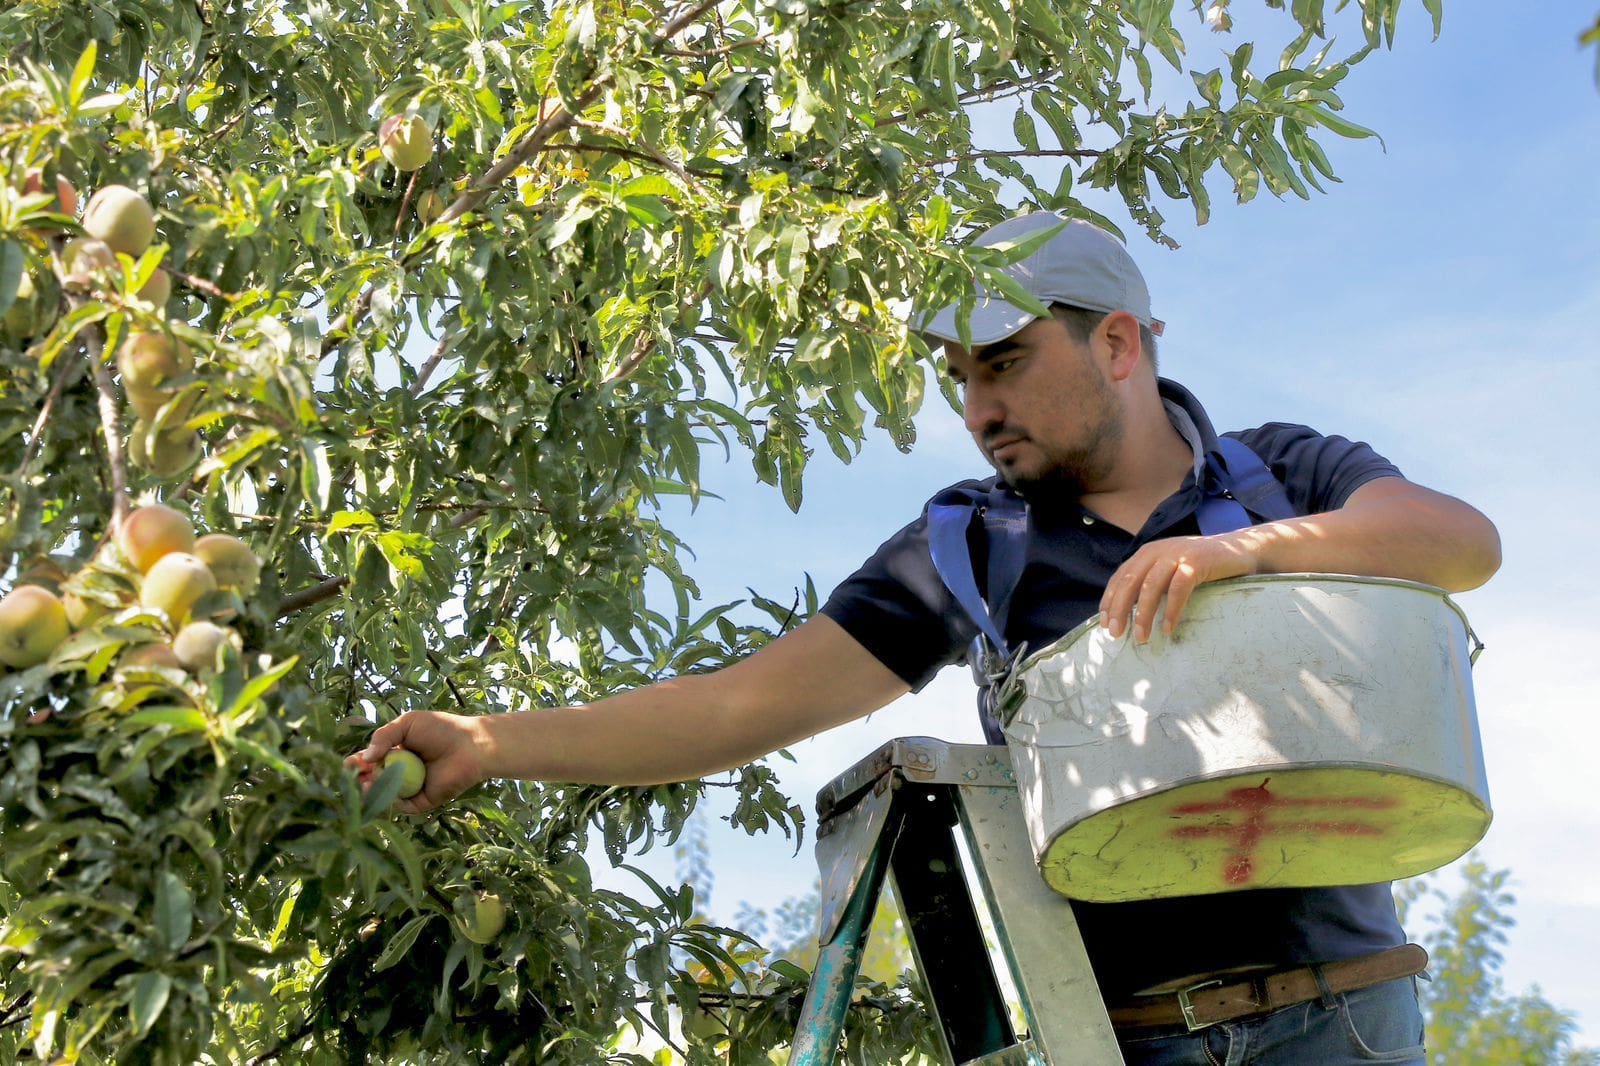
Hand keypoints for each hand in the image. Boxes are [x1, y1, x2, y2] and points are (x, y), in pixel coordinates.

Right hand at [344, 710, 494, 814]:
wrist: (471, 744)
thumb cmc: (441, 729)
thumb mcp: (408, 724)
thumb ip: (384, 736)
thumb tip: (365, 756)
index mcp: (394, 753)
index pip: (368, 762)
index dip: (356, 764)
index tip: (348, 764)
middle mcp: (399, 773)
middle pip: (372, 781)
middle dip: (360, 780)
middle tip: (354, 777)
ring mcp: (409, 789)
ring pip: (383, 796)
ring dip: (372, 791)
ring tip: (367, 782)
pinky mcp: (422, 802)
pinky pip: (402, 806)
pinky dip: (392, 800)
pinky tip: (386, 790)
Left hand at [1099, 531, 1260, 643]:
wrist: (1241, 550)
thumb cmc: (1203, 567)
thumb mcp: (1170, 571)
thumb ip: (1152, 583)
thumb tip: (1128, 613)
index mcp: (1147, 553)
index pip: (1120, 577)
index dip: (1110, 601)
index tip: (1104, 624)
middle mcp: (1158, 551)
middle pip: (1130, 582)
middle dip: (1120, 610)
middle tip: (1116, 634)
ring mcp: (1177, 554)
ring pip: (1151, 586)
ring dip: (1143, 615)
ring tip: (1141, 638)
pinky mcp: (1197, 562)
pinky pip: (1178, 589)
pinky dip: (1171, 610)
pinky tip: (1167, 628)